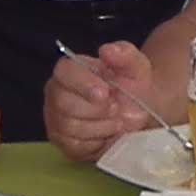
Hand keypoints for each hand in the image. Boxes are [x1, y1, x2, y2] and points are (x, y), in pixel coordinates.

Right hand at [41, 41, 161, 163]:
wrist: (139, 115)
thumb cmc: (132, 87)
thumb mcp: (135, 67)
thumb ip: (124, 54)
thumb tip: (107, 50)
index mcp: (70, 70)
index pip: (64, 71)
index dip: (83, 82)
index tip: (105, 92)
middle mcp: (56, 93)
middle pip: (63, 103)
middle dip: (96, 110)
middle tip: (116, 109)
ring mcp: (56, 119)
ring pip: (70, 126)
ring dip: (100, 126)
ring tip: (115, 121)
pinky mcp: (63, 142)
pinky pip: (75, 146)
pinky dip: (96, 142)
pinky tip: (106, 134)